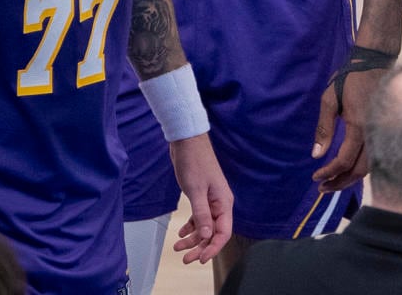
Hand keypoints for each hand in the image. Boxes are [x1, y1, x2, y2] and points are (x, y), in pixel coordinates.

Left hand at [169, 134, 233, 263]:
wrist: (187, 143)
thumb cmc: (194, 163)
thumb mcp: (196, 191)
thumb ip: (202, 214)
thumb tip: (207, 235)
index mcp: (223, 202)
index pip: (223, 232)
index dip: (213, 247)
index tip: (201, 259)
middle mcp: (220, 204)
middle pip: (213, 232)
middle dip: (200, 246)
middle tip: (185, 258)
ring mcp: (211, 201)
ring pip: (205, 226)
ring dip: (193, 238)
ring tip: (178, 247)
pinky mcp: (201, 197)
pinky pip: (199, 217)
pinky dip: (191, 227)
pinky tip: (181, 233)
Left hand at [311, 64, 386, 190]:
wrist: (377, 59)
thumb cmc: (350, 77)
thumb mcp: (329, 100)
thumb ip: (324, 129)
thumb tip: (316, 155)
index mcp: (359, 126)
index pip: (344, 160)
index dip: (329, 172)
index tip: (315, 177)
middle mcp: (375, 132)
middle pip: (360, 170)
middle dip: (341, 182)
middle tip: (323, 188)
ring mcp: (383, 131)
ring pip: (371, 166)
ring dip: (352, 177)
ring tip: (335, 181)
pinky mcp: (387, 129)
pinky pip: (376, 156)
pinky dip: (362, 167)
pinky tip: (351, 167)